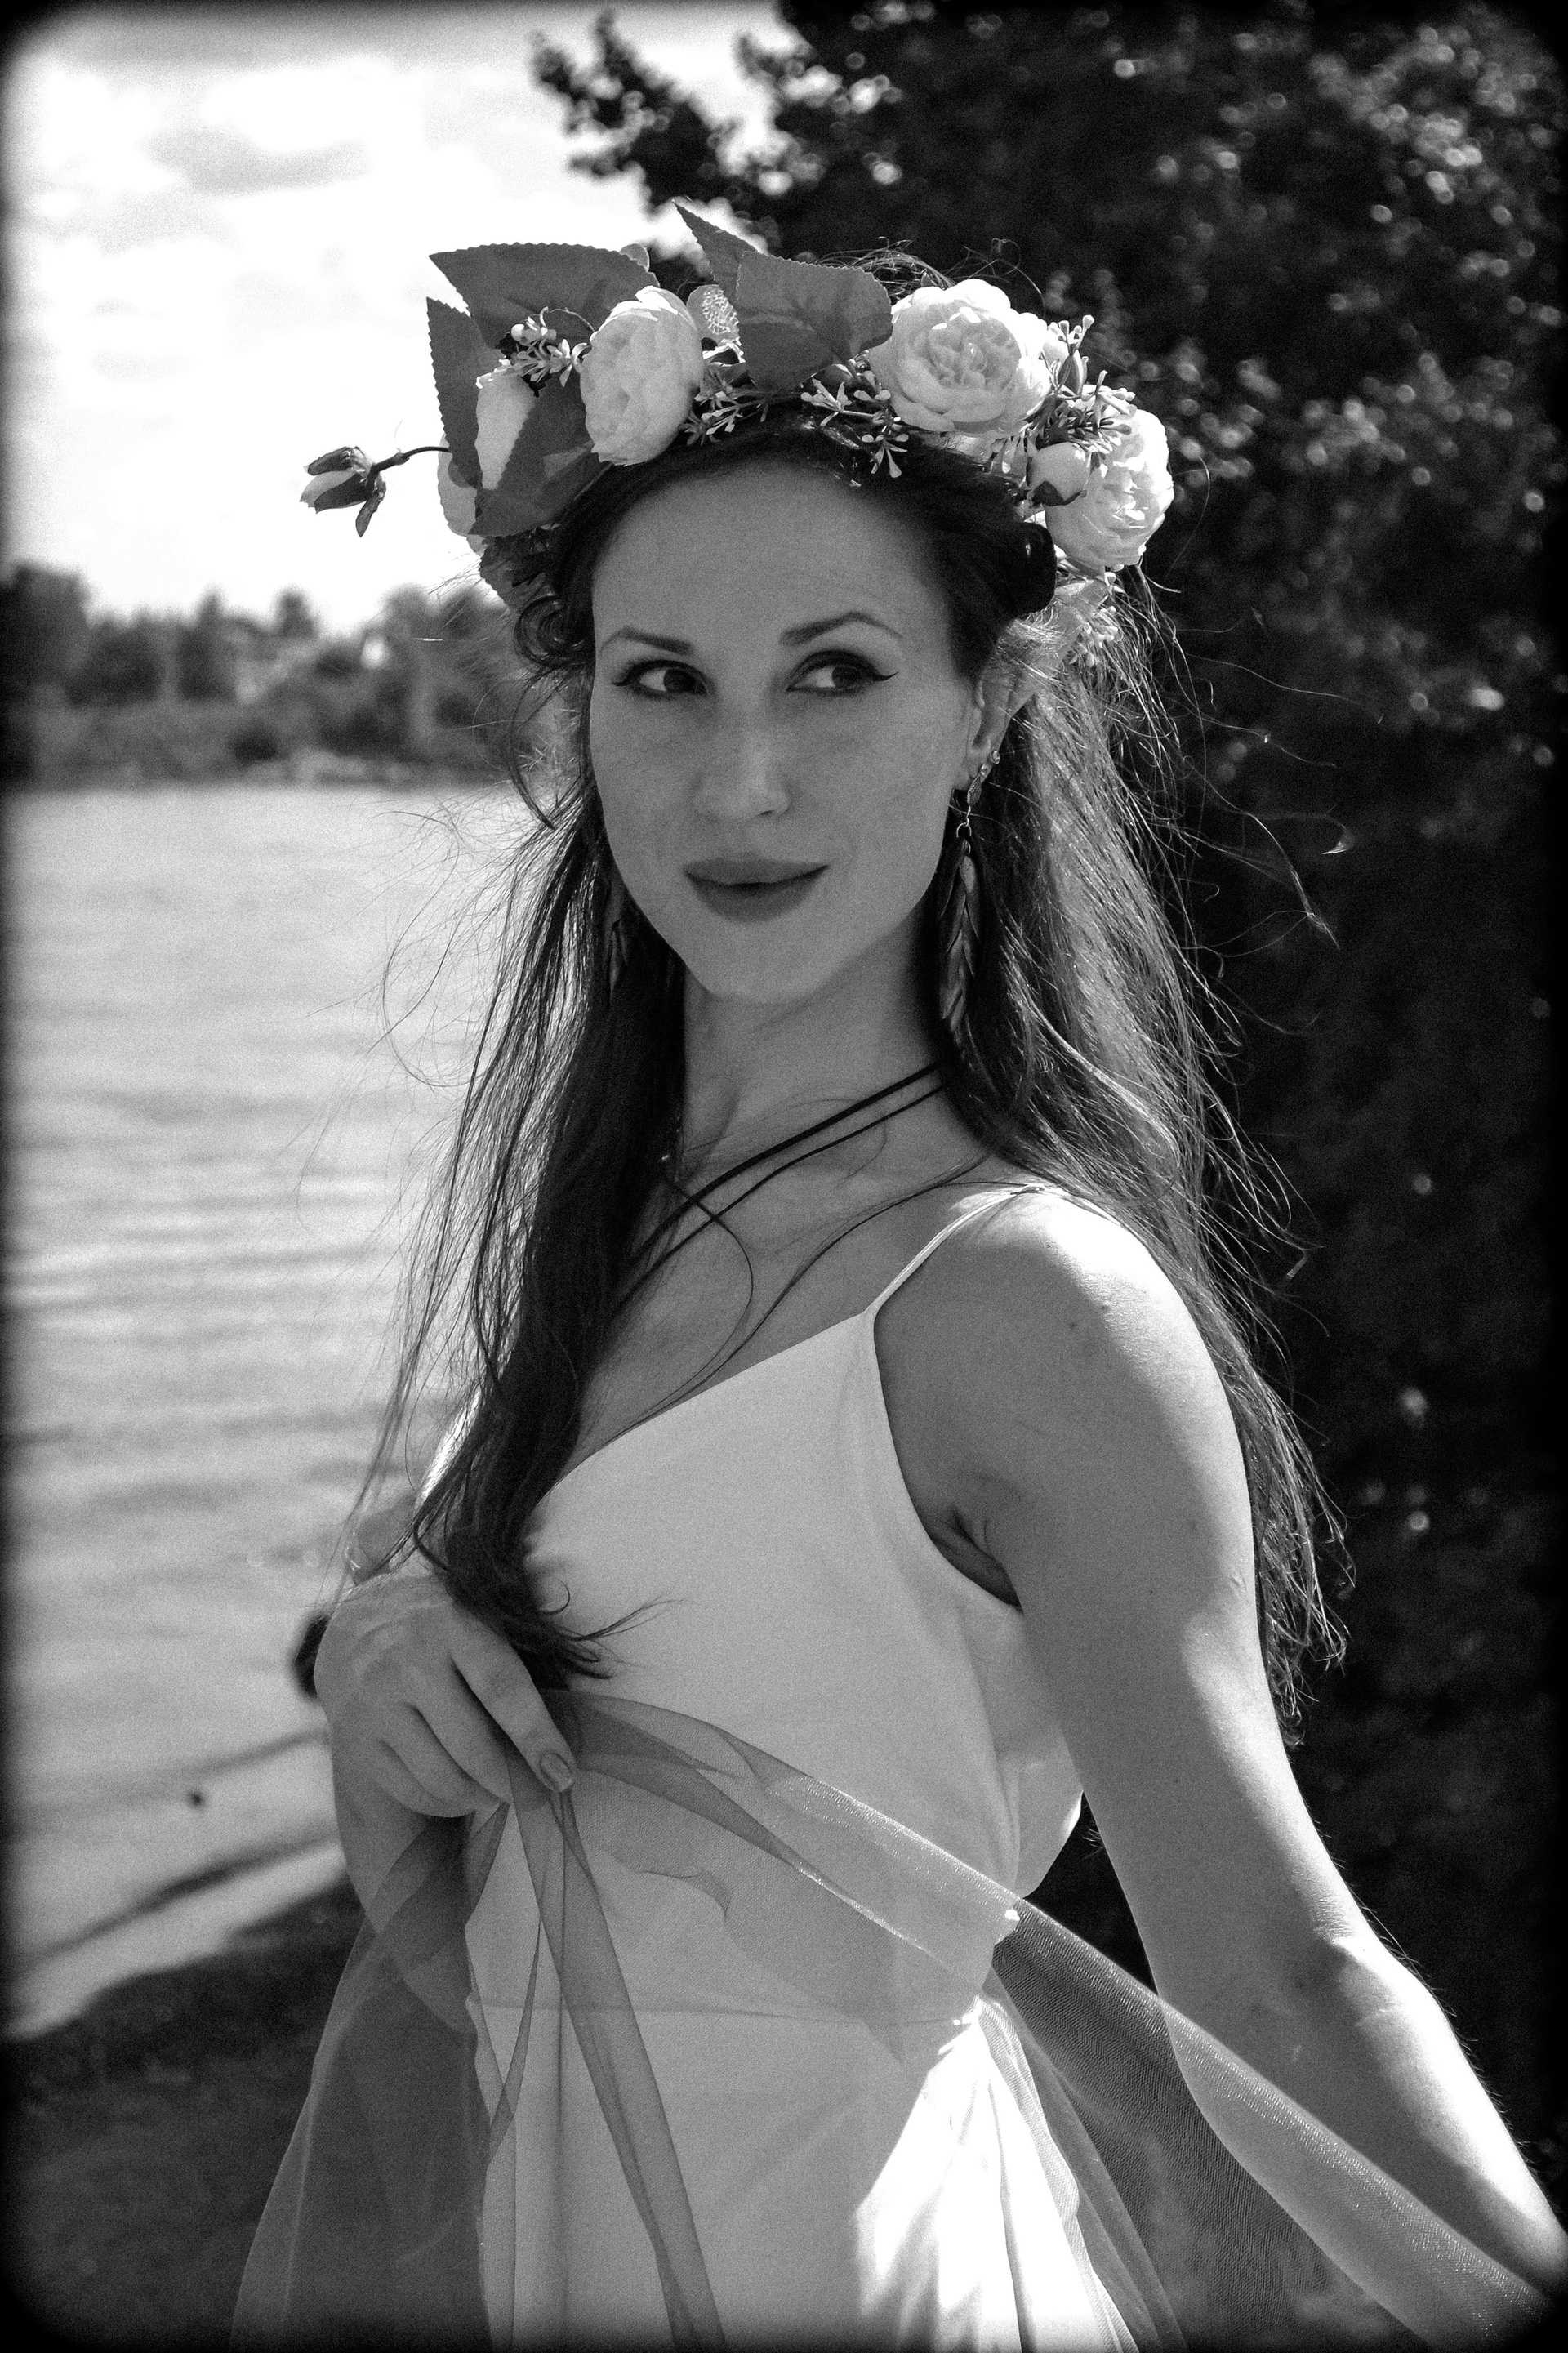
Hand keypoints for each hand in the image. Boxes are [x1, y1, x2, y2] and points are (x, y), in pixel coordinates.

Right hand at [314, 1566, 574, 1908]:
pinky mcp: (355, 1738)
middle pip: (471, 1745)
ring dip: (480, 1796)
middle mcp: (407, 1662)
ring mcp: (375, 1703)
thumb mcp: (477, 1611)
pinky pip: (409, 1790)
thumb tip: (558, 1690)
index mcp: (451, 1623)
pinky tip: (464, 1792)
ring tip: (499, 1790)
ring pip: (440, 1775)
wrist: (355, 1621)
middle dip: (512, 1780)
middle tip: (537, 1793)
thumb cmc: (441, 1622)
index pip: (501, 1688)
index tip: (564, 1773)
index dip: (536, 1736)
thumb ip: (515, 1646)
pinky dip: (445, 1802)